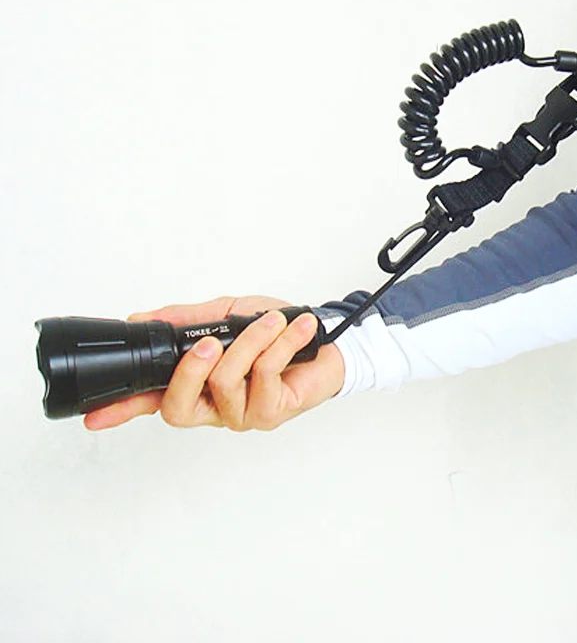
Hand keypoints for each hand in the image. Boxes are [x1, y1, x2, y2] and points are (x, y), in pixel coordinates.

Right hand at [83, 295, 344, 431]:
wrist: (326, 339)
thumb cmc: (275, 330)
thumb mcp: (226, 315)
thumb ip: (187, 320)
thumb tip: (143, 317)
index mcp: (197, 385)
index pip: (152, 401)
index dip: (122, 409)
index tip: (95, 416)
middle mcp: (214, 406)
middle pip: (178, 408)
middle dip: (191, 370)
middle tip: (210, 343)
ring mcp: (241, 414)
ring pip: (226, 382)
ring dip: (249, 343)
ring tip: (270, 321)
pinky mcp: (271, 412)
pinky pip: (263, 376)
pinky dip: (278, 344)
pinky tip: (293, 328)